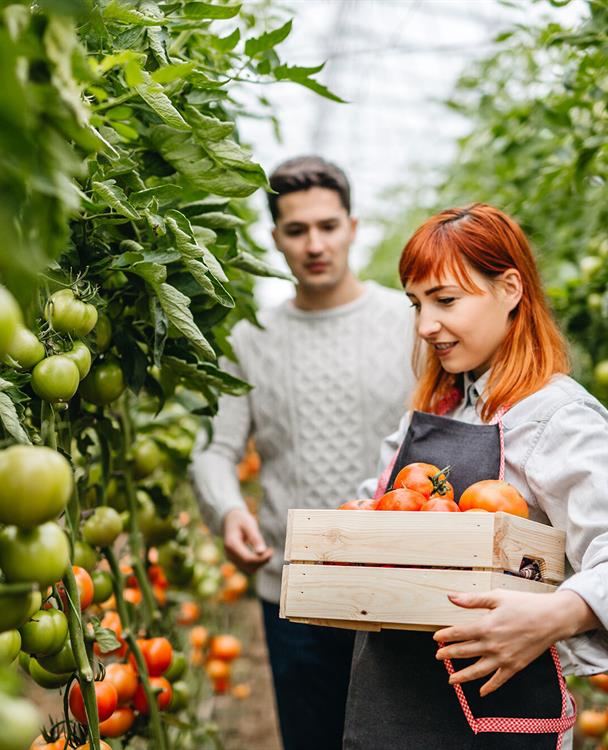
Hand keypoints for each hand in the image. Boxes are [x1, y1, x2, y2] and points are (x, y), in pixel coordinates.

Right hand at [223, 508, 272, 573]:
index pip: (247, 559)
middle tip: (271, 550)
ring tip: (267, 551)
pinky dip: (257, 563)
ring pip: (249, 569)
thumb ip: (255, 538)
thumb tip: (262, 551)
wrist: (231, 520)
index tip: (271, 551)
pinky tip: (262, 553)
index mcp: (231, 544)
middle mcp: (229, 554)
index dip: (261, 559)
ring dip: (260, 563)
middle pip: (248, 566)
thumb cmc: (241, 520)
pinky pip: (248, 567)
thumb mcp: (249, 525)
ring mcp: (231, 558)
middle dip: (262, 561)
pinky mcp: (235, 560)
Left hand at [433, 589, 595, 696]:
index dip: (445, 636)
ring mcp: (504, 658)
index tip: (436, 638)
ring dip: (462, 676)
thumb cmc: (525, 605)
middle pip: (464, 652)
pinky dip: (489, 687)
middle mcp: (492, 645)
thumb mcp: (497, 597)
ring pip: (477, 671)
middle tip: (438, 657)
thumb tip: (451, 597)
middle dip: (449, 655)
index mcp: (486, 626)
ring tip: (451, 680)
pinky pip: (499, 680)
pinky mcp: (515, 666)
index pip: (458, 633)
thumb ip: (472, 600)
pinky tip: (482, 692)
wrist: (552, 619)